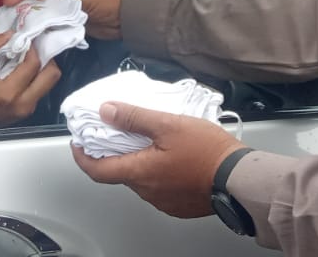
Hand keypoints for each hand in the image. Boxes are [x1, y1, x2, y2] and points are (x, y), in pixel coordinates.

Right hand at [0, 32, 60, 134]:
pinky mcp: (27, 112)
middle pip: (52, 75)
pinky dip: (35, 77)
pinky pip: (40, 90)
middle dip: (45, 57)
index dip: (31, 47)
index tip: (22, 39)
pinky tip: (21, 72)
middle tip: (31, 49)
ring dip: (41, 67)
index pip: (33, 64)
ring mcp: (27, 110)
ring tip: (26, 59)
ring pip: (49, 83)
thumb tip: (9, 34)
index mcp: (8, 93)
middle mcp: (23, 104)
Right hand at [3, 0, 122, 39]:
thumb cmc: (107, 0)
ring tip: (11, 14)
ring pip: (42, 0)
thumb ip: (60, 1)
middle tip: (7, 2)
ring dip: (28, 7)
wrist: (124, 20)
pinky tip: (26, 23)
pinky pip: (48, 13)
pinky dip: (39, 18)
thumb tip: (40, 9)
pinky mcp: (65, 12)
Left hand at [70, 102, 246, 218]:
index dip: (82, 157)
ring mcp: (163, 201)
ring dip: (140, 162)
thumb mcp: (168, 124)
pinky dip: (157, 173)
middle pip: (121, 173)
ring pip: (141, 180)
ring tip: (153, 141)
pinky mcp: (179, 206)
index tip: (79, 145)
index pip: (97, 170)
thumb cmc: (207, 152)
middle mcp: (147, 192)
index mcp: (140, 172)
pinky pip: (159, 188)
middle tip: (121, 133)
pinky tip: (172, 158)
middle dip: (117, 154)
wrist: (239, 178)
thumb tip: (107, 111)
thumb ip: (134, 117)